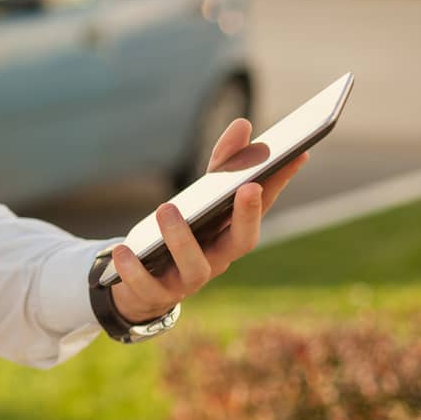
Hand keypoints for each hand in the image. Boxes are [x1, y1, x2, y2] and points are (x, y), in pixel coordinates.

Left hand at [109, 118, 309, 323]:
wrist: (142, 286)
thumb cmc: (180, 234)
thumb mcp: (197, 197)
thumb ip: (220, 165)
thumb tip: (244, 124)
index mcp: (231, 233)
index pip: (261, 206)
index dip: (280, 182)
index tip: (297, 152)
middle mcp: (218, 259)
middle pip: (242, 242)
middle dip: (249, 215)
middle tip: (249, 186)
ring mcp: (189, 280)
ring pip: (195, 266)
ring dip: (182, 238)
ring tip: (166, 209)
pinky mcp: (156, 295)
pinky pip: (147, 285)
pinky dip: (135, 268)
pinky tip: (123, 248)